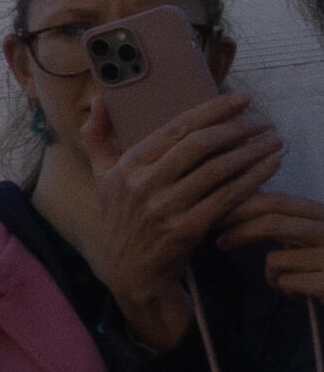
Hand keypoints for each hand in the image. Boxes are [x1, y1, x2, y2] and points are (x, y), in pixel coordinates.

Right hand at [76, 89, 283, 330]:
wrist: (131, 272)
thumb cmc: (122, 219)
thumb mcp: (102, 178)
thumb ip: (98, 138)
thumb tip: (98, 100)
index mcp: (127, 166)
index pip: (174, 128)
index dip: (212, 110)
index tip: (240, 100)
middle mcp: (143, 185)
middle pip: (198, 145)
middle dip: (236, 128)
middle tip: (262, 121)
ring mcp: (164, 209)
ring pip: (216, 171)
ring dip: (250, 152)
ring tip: (273, 141)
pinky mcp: (185, 230)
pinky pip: (225, 198)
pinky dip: (252, 180)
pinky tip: (270, 166)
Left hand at [224, 191, 323, 304]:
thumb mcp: (313, 236)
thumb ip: (288, 222)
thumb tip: (241, 203)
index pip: (278, 200)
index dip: (241, 205)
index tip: (217, 214)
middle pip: (273, 222)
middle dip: (239, 230)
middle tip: (221, 242)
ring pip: (276, 259)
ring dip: (270, 274)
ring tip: (283, 281)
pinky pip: (287, 283)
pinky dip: (284, 289)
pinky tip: (299, 293)